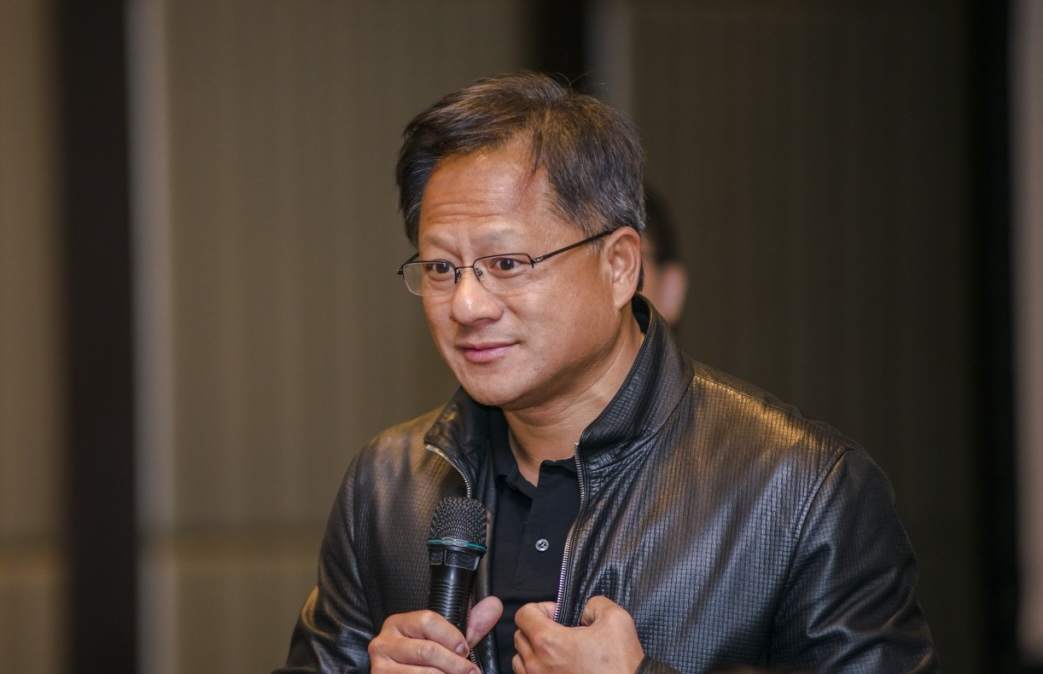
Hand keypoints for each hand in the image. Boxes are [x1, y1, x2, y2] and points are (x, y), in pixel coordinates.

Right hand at [368, 596, 502, 672]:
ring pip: (421, 673)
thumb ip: (469, 625)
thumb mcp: (443, 639)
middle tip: (471, 671)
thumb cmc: (422, 659)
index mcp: (399, 624)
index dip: (451, 636)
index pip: (427, 620)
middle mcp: (384, 643)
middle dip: (454, 664)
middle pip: (426, 650)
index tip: (466, 649)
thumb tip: (493, 606)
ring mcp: (380, 667)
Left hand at [512, 596, 644, 673]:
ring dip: (534, 651)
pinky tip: (558, 667)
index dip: (541, 608)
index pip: (523, 614)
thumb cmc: (621, 665)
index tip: (558, 614)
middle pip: (520, 636)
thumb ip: (595, 603)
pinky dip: (537, 670)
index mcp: (548, 643)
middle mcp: (537, 666)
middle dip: (537, 628)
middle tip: (561, 631)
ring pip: (520, 660)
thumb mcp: (616, 619)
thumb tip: (584, 609)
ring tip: (558, 652)